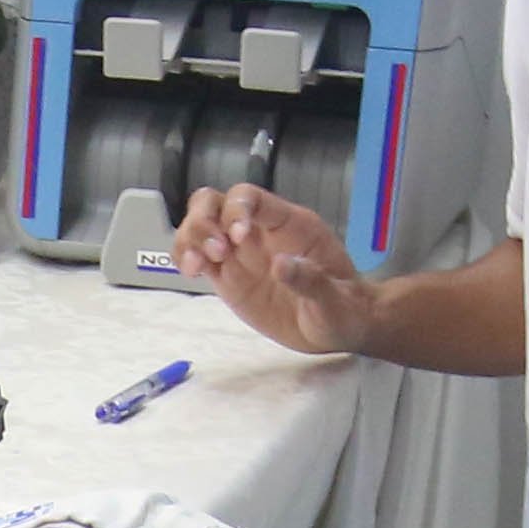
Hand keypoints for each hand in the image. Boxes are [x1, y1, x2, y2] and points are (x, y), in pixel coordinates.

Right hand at [170, 182, 379, 359]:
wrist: (337, 330)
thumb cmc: (343, 309)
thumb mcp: (334, 300)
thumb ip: (310, 280)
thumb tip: (280, 265)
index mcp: (289, 225)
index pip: (251, 198)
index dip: (236, 209)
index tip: (237, 237)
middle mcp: (259, 232)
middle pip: (215, 203)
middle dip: (204, 221)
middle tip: (214, 253)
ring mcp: (240, 254)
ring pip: (200, 226)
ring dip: (189, 239)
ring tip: (196, 268)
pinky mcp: (228, 277)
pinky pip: (198, 256)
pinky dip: (185, 258)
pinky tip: (191, 272)